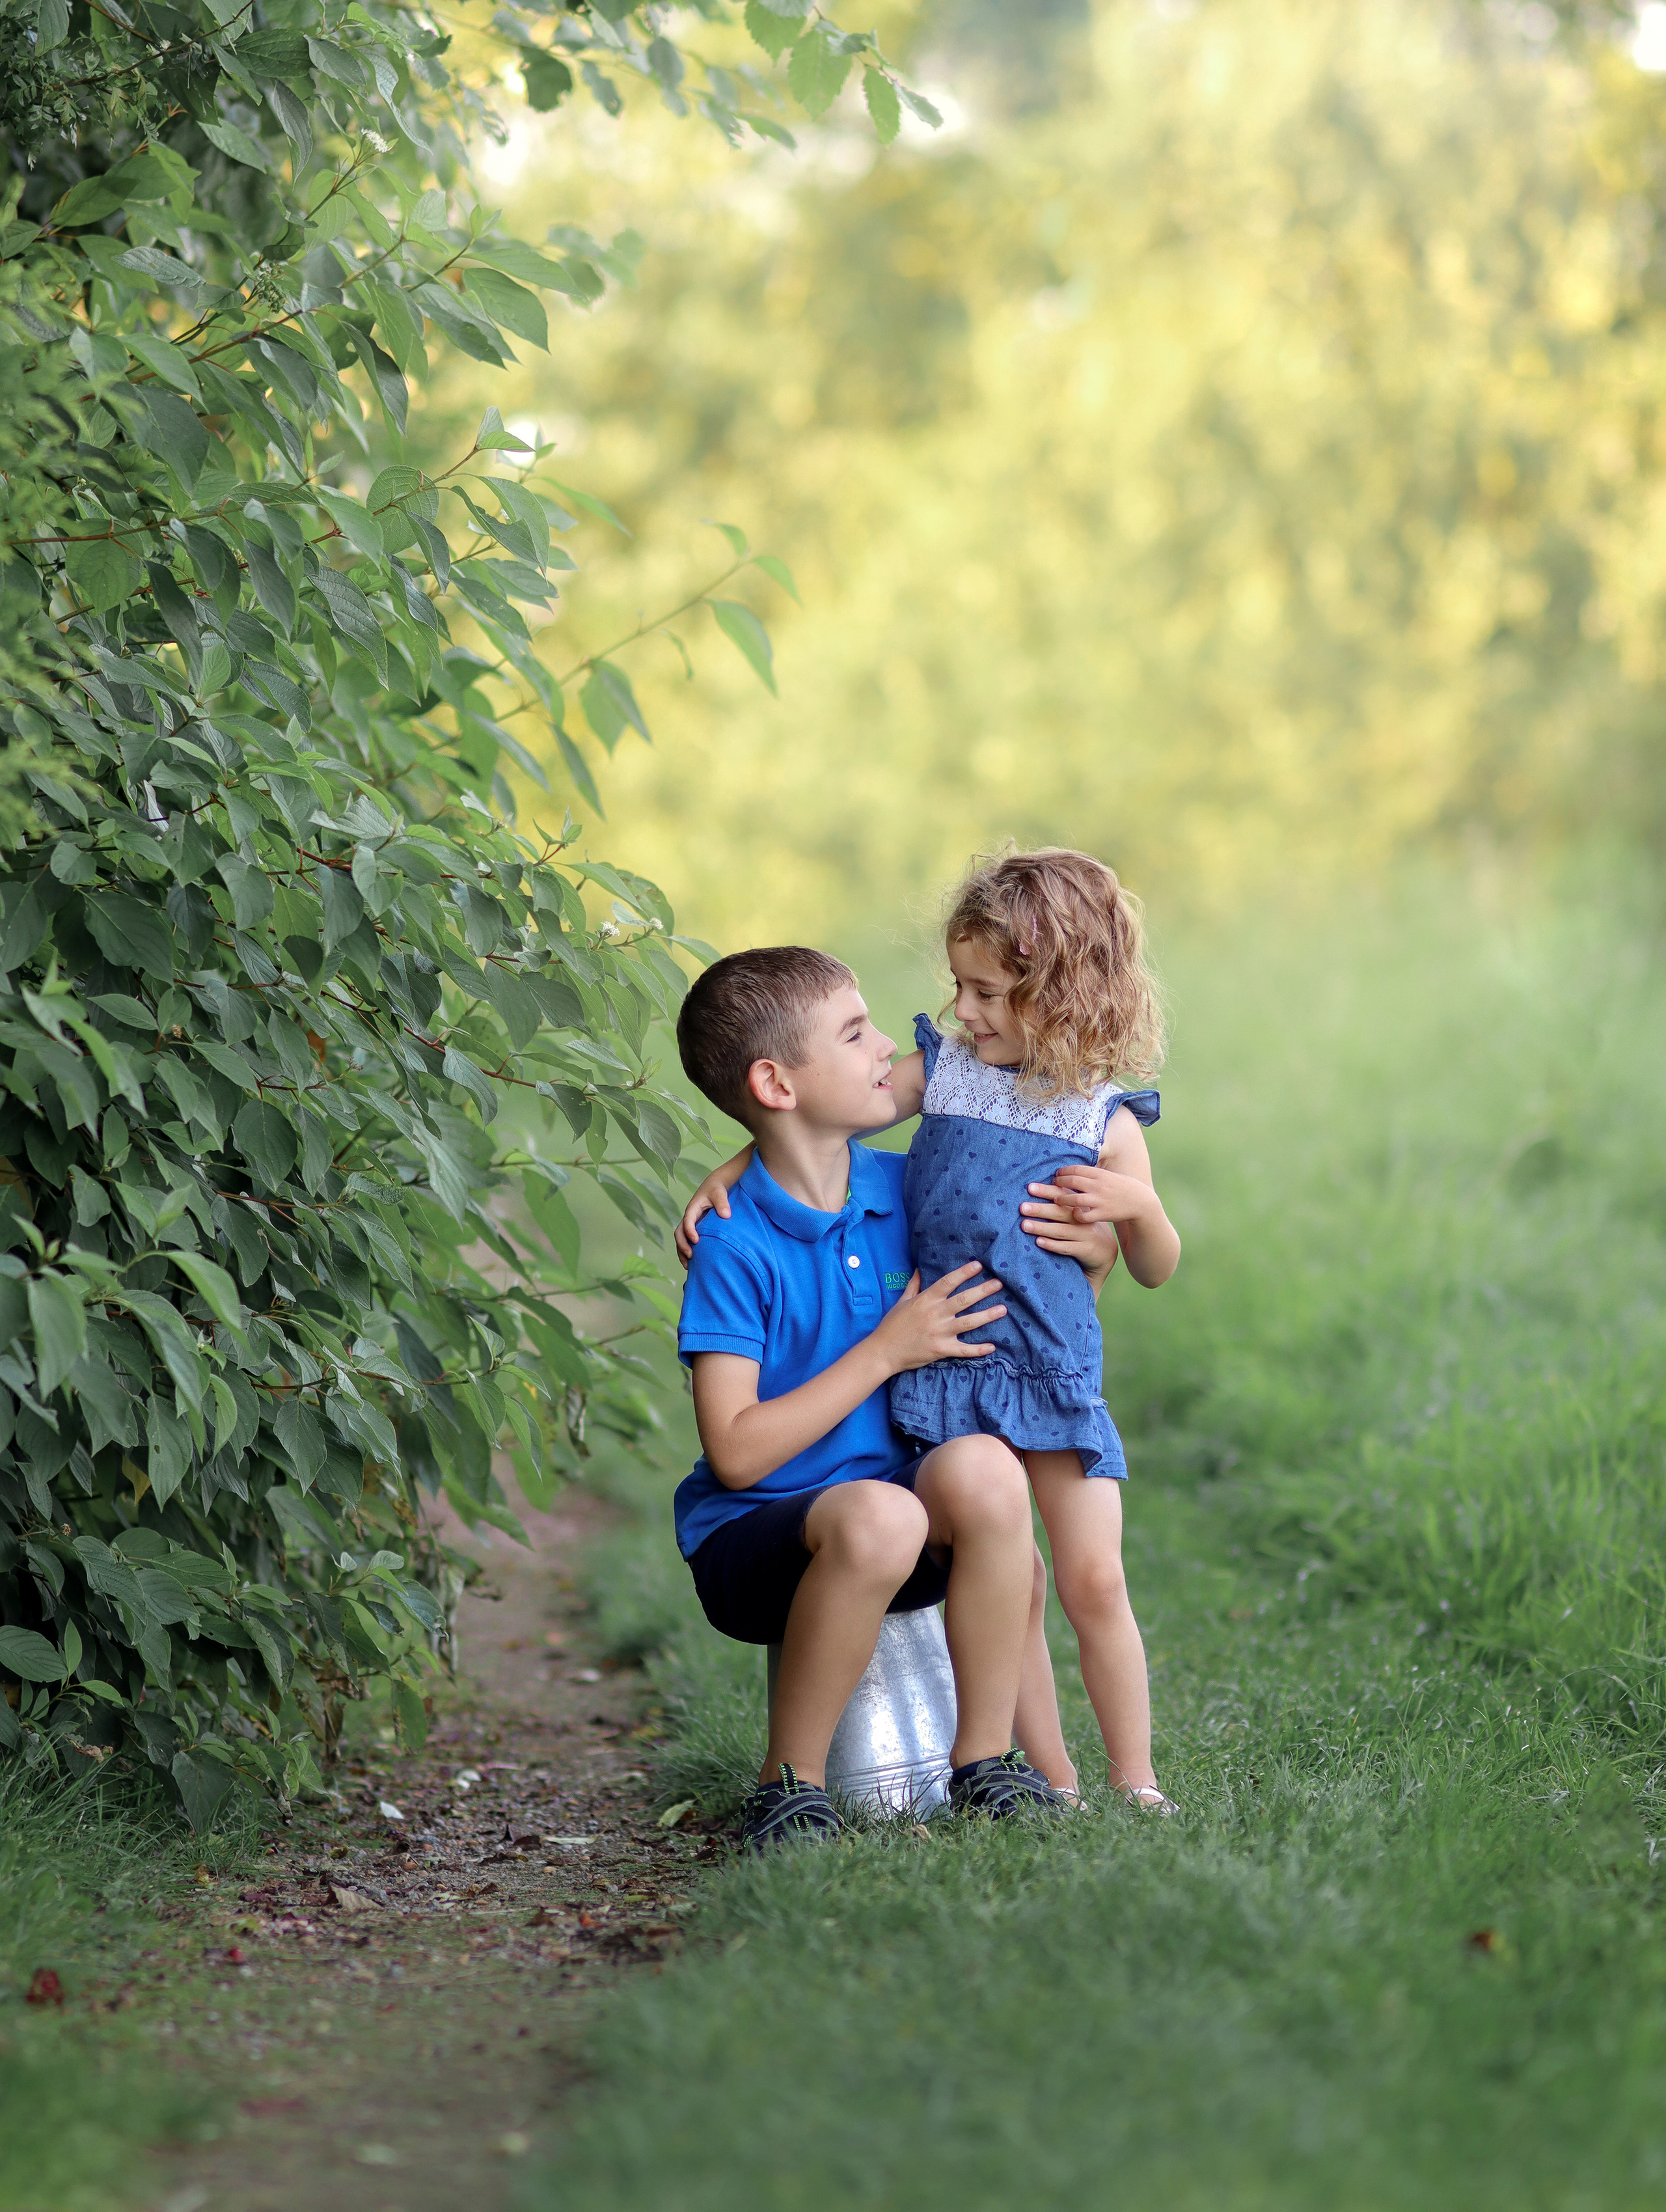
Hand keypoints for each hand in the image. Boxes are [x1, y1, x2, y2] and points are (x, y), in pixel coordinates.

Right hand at [675, 1149, 751, 1266]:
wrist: (717, 1186)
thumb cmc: (718, 1188)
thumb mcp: (720, 1192)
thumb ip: (722, 1202)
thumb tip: (725, 1216)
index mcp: (693, 1208)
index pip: (688, 1220)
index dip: (689, 1230)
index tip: (696, 1240)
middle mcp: (689, 1217)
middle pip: (679, 1233)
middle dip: (683, 1245)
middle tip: (691, 1256)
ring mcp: (691, 1224)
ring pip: (681, 1240)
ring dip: (682, 1252)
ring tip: (688, 1266)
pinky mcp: (696, 1229)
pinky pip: (688, 1242)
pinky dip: (688, 1252)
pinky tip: (694, 1264)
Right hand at [872, 1261, 1006, 1374]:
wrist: (883, 1351)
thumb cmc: (891, 1325)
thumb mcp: (901, 1302)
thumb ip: (913, 1285)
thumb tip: (918, 1269)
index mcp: (925, 1300)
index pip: (948, 1282)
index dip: (964, 1273)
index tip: (978, 1265)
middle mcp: (935, 1314)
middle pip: (964, 1299)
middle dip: (983, 1290)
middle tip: (998, 1283)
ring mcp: (940, 1333)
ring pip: (969, 1322)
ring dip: (987, 1316)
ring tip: (1002, 1309)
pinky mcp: (941, 1349)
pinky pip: (964, 1350)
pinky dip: (979, 1349)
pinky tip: (992, 1346)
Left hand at [1018, 1190, 1120, 1274]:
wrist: (1105, 1252)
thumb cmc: (1083, 1229)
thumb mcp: (1078, 1214)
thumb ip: (1063, 1203)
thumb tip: (1036, 1189)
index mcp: (1079, 1207)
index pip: (1062, 1196)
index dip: (1047, 1191)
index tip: (1030, 1187)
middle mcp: (1083, 1219)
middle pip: (1060, 1212)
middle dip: (1040, 1209)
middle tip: (1022, 1207)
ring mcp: (1085, 1235)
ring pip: (1061, 1230)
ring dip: (1042, 1227)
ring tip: (1024, 1225)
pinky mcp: (1085, 1250)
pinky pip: (1067, 1247)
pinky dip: (1052, 1245)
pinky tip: (1039, 1242)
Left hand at [1027, 1164, 1161, 1228]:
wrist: (1141, 1202)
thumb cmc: (1121, 1187)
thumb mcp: (1107, 1175)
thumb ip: (1090, 1173)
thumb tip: (1071, 1169)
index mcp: (1098, 1174)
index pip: (1074, 1170)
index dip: (1061, 1172)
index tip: (1054, 1176)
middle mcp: (1098, 1185)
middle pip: (1070, 1183)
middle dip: (1053, 1185)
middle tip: (1041, 1188)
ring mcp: (1099, 1201)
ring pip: (1074, 1200)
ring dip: (1059, 1202)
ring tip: (1051, 1203)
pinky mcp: (1103, 1215)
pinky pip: (1083, 1217)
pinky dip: (1074, 1217)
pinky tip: (1068, 1218)